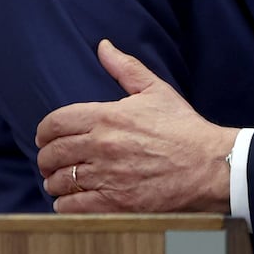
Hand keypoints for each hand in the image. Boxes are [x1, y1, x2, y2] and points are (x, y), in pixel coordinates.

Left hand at [35, 40, 236, 213]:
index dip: (43, 132)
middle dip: (46, 158)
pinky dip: (66, 204)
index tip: (45, 138)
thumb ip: (126, 68)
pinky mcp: (115, 203)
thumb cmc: (185, 129)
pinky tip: (73, 199)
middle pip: (52, 153)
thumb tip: (103, 47)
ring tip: (63, 182)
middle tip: (51, 162)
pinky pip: (72, 206)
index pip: (54, 123)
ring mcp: (107, 177)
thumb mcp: (157, 91)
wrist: (210, 166)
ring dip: (56, 182)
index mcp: (107, 117)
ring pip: (59, 181)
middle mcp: (102, 146)